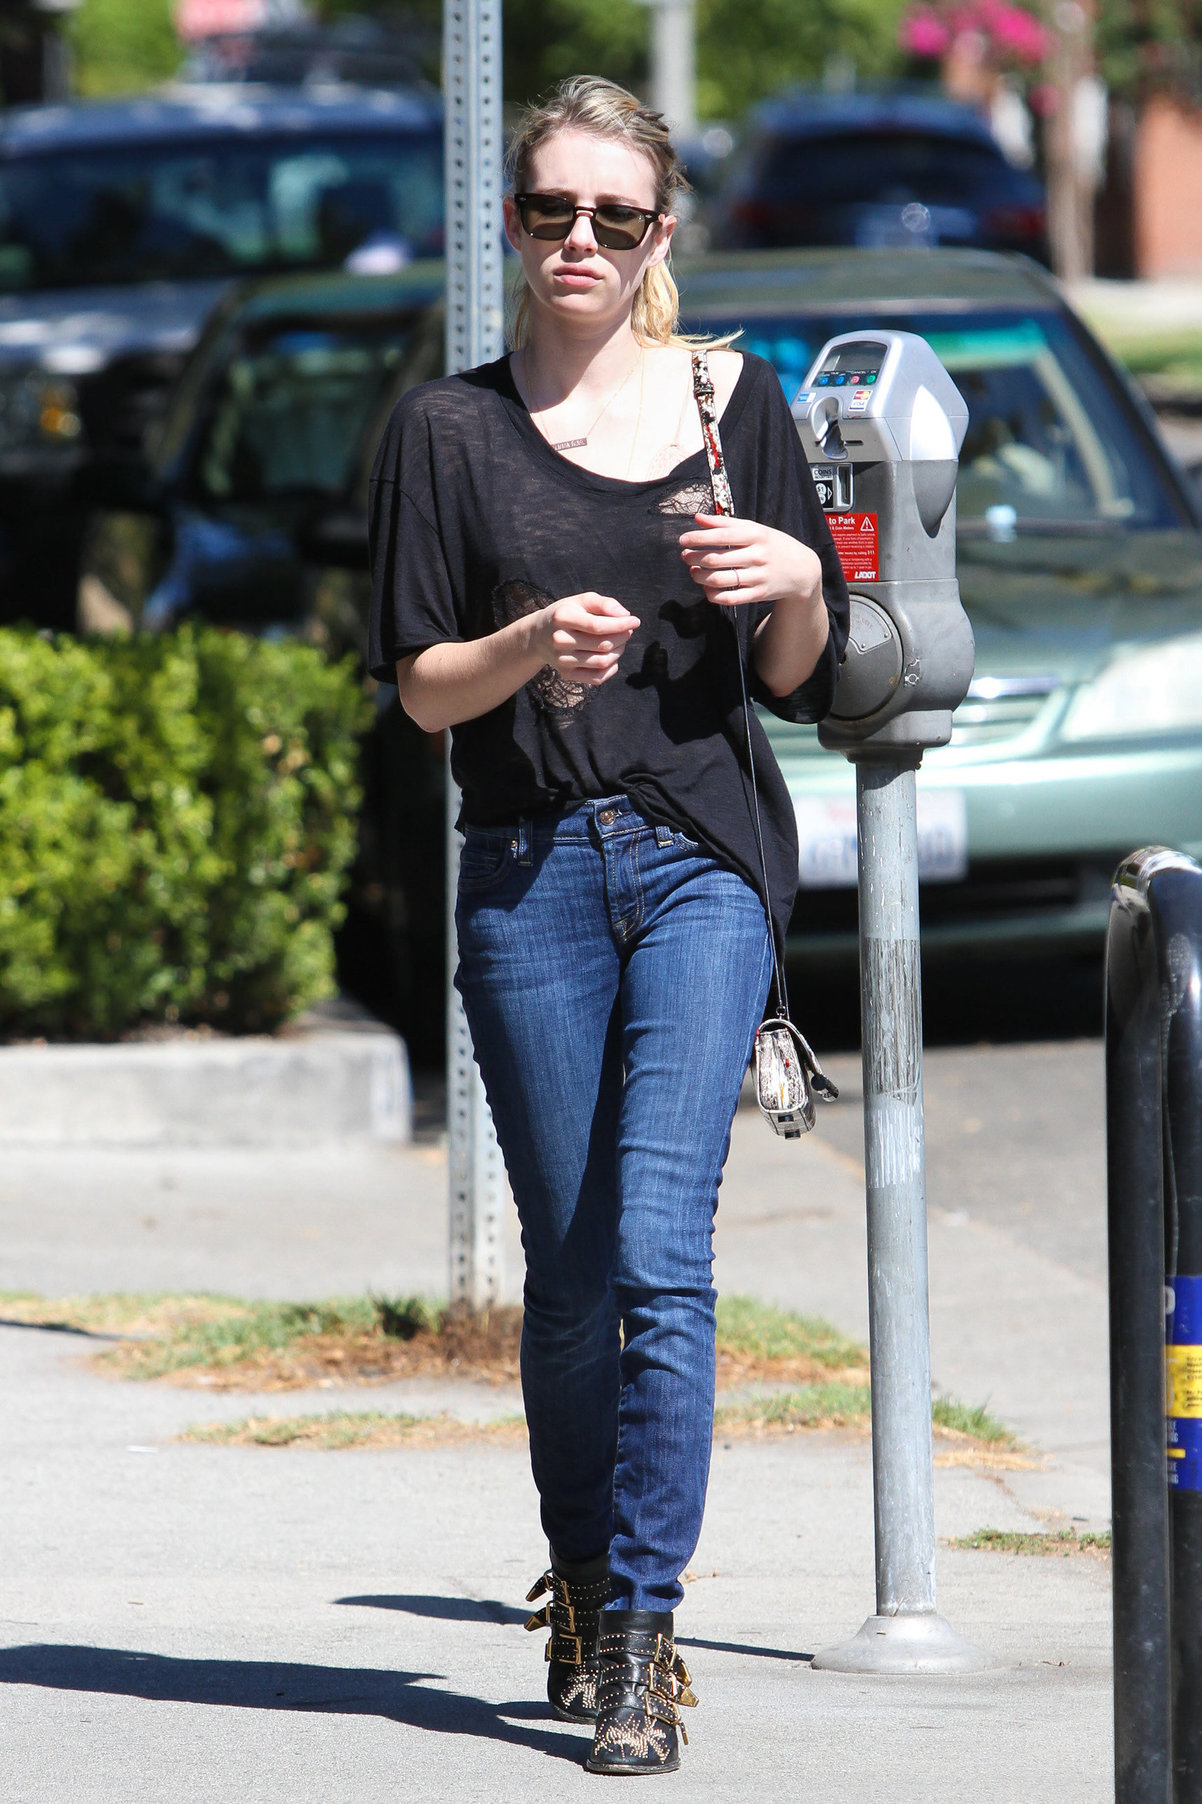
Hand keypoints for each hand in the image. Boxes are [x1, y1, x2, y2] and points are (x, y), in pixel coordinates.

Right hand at [536, 592, 640, 686]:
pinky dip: (612, 668)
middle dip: (623, 637)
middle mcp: (559, 640)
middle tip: (628, 631)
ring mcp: (562, 660)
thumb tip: (626, 615)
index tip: (635, 621)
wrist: (539, 636)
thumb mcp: (581, 601)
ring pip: (602, 662)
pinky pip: (597, 678)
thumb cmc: (567, 614)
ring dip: (619, 652)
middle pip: (603, 645)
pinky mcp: (566, 674)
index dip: (621, 625)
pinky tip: (613, 657)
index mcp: (562, 618)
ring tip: (620, 642)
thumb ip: (604, 604)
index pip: (598, 626)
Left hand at [679, 513, 822, 609]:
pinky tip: (706, 588)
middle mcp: (756, 556)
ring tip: (693, 572)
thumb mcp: (755, 529)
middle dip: (694, 558)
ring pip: (719, 580)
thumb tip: (697, 518)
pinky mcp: (757, 594)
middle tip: (685, 556)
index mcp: (755, 535)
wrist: (802, 570)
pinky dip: (712, 595)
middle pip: (716, 559)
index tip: (683, 539)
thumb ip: (725, 523)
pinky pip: (729, 598)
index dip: (698, 538)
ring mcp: (757, 576)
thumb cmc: (773, 545)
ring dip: (699, 577)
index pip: (721, 535)